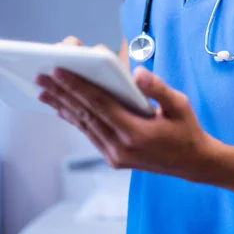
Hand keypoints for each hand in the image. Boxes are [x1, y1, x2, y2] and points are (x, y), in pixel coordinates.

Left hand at [35, 61, 218, 180]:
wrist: (193, 163)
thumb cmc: (187, 130)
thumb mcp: (180, 105)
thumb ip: (158, 88)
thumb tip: (137, 73)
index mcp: (136, 133)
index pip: (100, 104)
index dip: (77, 86)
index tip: (58, 70)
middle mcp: (121, 148)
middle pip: (85, 114)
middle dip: (61, 93)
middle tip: (40, 77)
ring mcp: (115, 156)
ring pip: (84, 125)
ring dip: (62, 106)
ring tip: (43, 91)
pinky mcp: (114, 158)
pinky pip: (90, 134)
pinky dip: (75, 119)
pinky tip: (62, 108)